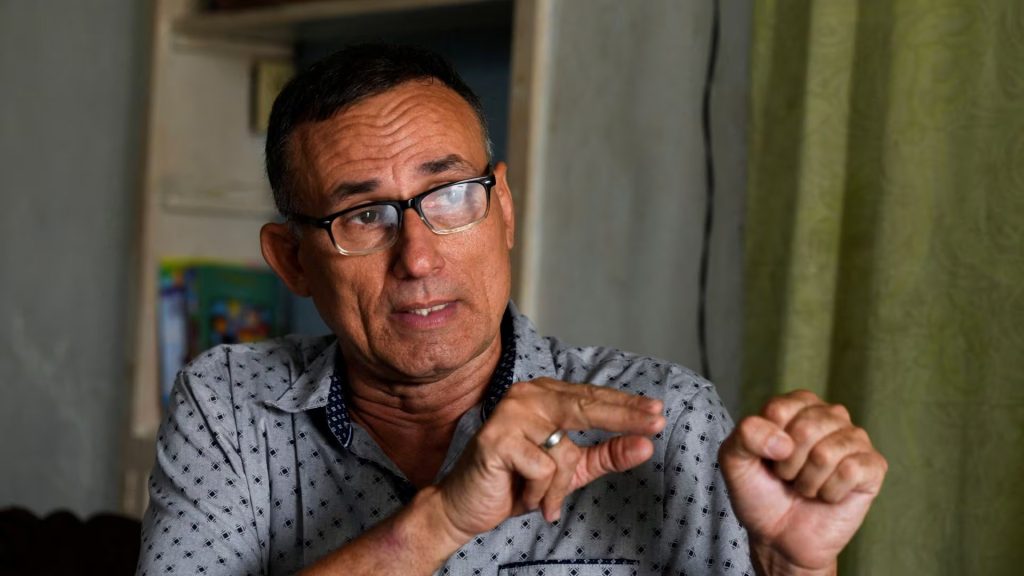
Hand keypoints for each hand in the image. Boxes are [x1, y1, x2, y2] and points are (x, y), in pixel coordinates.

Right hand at [433, 378, 665, 541]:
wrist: (467, 507)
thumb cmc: (517, 482)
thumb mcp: (571, 470)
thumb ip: (607, 455)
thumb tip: (646, 444)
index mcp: (544, 396)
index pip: (592, 397)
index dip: (627, 406)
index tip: (659, 412)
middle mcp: (527, 396)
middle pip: (585, 405)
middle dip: (623, 416)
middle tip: (656, 423)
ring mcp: (510, 414)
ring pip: (562, 450)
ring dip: (556, 485)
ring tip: (541, 499)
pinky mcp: (497, 438)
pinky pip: (541, 468)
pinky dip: (536, 491)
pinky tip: (518, 492)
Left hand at [719, 390, 886, 574]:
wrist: (780, 537)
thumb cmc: (760, 493)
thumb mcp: (734, 460)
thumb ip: (745, 436)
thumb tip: (783, 442)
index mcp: (797, 405)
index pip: (780, 410)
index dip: (768, 443)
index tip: (768, 459)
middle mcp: (829, 415)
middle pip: (806, 429)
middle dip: (789, 465)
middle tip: (788, 477)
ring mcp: (854, 439)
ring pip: (826, 453)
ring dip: (808, 481)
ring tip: (806, 486)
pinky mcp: (873, 466)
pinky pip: (850, 471)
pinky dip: (830, 492)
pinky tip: (827, 495)